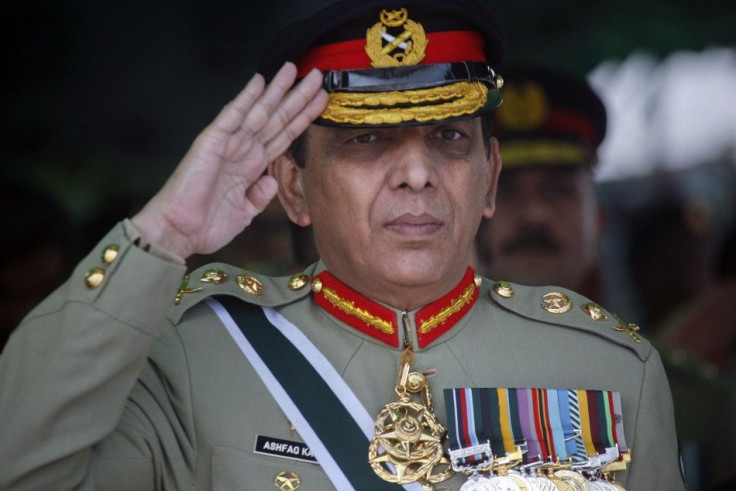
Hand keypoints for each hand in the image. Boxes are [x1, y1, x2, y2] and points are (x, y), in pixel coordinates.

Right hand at [131, 63, 326, 258]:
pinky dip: (246, 98)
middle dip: (298, 97)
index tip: (322, 102)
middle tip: (318, 75)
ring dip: (278, 90)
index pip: (284, 136)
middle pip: (277, 118)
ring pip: (260, 111)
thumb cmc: (206, 225)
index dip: (303, 118)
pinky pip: (232, 115)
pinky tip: (260, 81)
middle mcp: (243, 150)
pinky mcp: (212, 142)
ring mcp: (229, 144)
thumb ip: (260, 196)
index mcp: (252, 166)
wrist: (179, 233)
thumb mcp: (245, 213)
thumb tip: (271, 181)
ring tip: (295, 68)